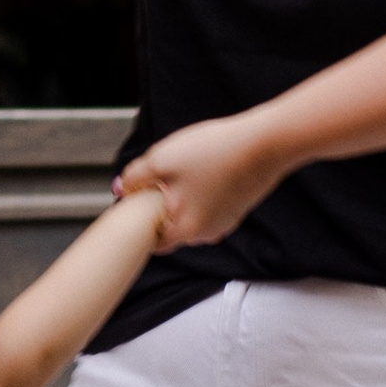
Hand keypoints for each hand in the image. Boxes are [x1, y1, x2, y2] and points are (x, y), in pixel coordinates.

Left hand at [117, 109, 291, 246]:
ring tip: (188, 166)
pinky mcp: (237, 208)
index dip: (141, 223)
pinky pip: (211, 204)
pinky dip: (204, 190)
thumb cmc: (213, 153)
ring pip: (192, 214)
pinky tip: (208, 166)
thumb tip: (121, 188)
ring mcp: (225, 222)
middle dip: (164, 205)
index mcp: (185, 231)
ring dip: (184, 196)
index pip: (154, 243)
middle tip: (161, 175)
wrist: (264, 143)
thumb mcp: (161, 159)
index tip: (139, 202)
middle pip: (173, 226)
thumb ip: (136, 177)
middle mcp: (206, 234)